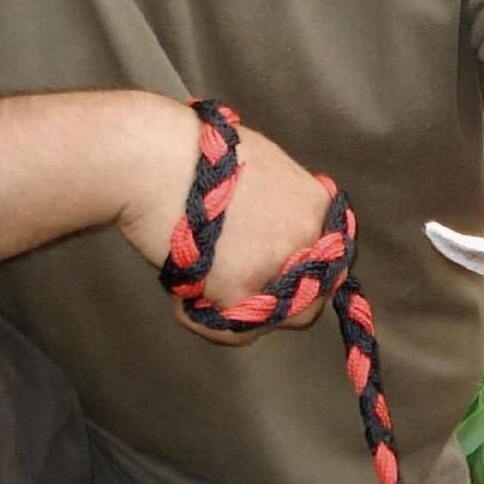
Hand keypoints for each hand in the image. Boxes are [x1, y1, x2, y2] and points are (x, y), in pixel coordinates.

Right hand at [115, 95, 334, 344]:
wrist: (155, 159)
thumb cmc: (192, 152)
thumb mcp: (261, 165)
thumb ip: (281, 204)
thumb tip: (275, 227)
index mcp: (316, 207)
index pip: (328, 264)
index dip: (296, 276)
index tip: (271, 277)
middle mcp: (308, 240)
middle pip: (309, 303)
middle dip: (272, 302)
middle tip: (232, 287)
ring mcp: (277, 269)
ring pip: (270, 322)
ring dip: (236, 311)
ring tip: (198, 281)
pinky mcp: (241, 292)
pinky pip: (231, 330)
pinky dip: (202, 319)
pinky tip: (183, 296)